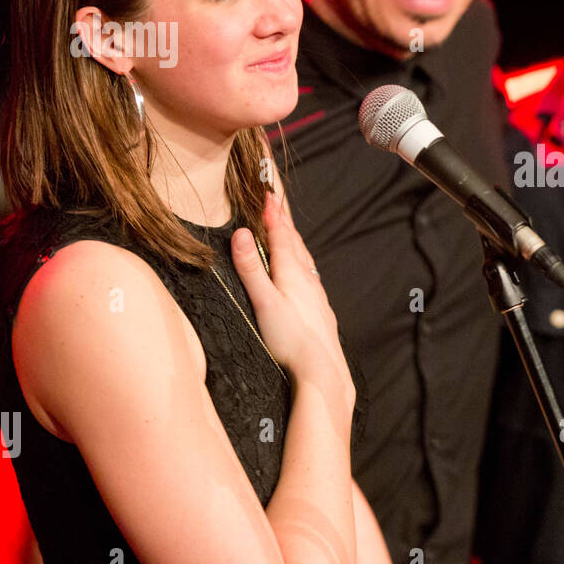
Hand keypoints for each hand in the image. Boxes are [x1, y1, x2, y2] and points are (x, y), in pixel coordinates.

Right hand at [231, 192, 347, 387]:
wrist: (323, 368)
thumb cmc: (291, 339)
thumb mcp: (264, 302)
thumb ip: (251, 269)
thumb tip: (241, 234)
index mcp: (292, 272)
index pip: (281, 235)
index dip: (273, 215)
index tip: (267, 195)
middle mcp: (307, 279)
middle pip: (295, 243)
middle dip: (284, 223)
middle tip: (276, 204)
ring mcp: (315, 293)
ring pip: (304, 260)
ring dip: (294, 242)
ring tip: (289, 231)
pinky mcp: (319, 308)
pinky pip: (310, 276)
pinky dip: (302, 264)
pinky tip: (304, 272)